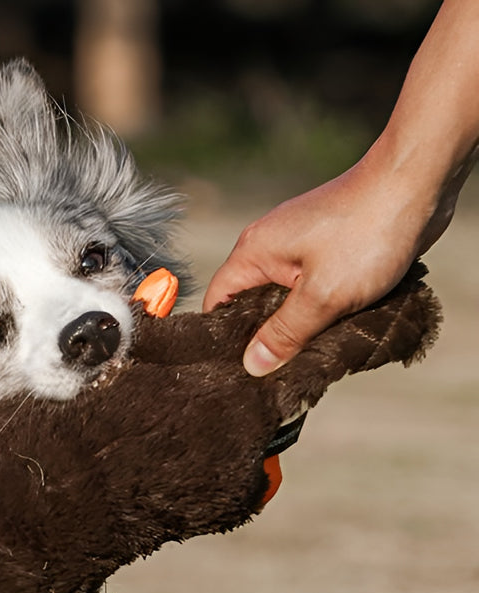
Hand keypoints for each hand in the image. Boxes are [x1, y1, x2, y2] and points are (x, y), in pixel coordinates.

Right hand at [202, 158, 447, 375]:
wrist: (418, 180)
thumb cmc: (368, 232)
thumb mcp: (323, 295)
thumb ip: (285, 333)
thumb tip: (253, 364)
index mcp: (253, 252)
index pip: (217, 302)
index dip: (223, 337)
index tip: (238, 369)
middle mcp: (268, 244)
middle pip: (249, 301)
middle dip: (264, 333)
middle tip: (278, 369)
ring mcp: (297, 241)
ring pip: (283, 294)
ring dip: (297, 320)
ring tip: (309, 350)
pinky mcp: (325, 241)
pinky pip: (309, 282)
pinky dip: (318, 303)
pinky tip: (334, 321)